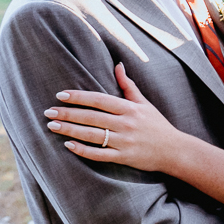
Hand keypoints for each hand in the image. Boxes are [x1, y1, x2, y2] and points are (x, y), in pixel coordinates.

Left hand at [47, 64, 188, 174]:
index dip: (79, 97)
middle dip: (68, 114)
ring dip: (70, 130)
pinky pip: (99, 154)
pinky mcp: (124, 157)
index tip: (61, 95)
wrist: (174, 150)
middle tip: (48, 112)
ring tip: (52, 126)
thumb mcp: (144, 102)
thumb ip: (128, 85)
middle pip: (91, 117)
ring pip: (92, 135)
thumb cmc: (157, 125)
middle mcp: (126, 124)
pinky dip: (83, 150)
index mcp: (130, 108)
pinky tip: (68, 145)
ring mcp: (124, 142)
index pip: (99, 100)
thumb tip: (118, 65)